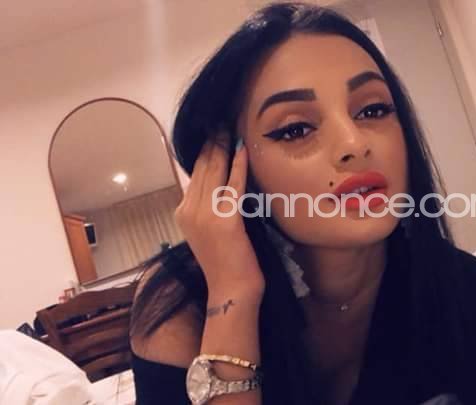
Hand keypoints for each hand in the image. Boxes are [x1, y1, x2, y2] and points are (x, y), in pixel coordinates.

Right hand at [174, 133, 264, 303]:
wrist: (231, 289)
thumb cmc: (226, 263)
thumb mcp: (210, 231)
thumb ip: (209, 208)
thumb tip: (220, 184)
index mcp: (183, 213)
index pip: (195, 174)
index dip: (204, 151)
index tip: (213, 132)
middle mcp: (189, 211)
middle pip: (203, 168)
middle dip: (212, 142)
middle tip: (221, 121)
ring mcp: (205, 215)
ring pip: (215, 172)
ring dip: (223, 147)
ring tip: (230, 128)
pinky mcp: (225, 220)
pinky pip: (233, 185)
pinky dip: (239, 165)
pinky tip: (242, 149)